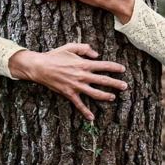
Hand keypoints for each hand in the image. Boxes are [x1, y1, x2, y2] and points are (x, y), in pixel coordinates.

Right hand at [8, 43, 127, 119]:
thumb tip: (96, 54)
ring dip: (105, 96)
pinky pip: (79, 104)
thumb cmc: (55, 55)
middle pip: (103, 80)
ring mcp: (76, 86)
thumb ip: (85, 49)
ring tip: (113, 98)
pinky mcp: (69, 94)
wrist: (40, 67)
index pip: (103, 65)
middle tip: (125, 86)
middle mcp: (82, 75)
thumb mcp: (70, 47)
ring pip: (94, 93)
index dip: (114, 67)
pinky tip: (92, 118)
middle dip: (115, 83)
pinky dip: (85, 112)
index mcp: (83, 63)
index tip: (123, 70)